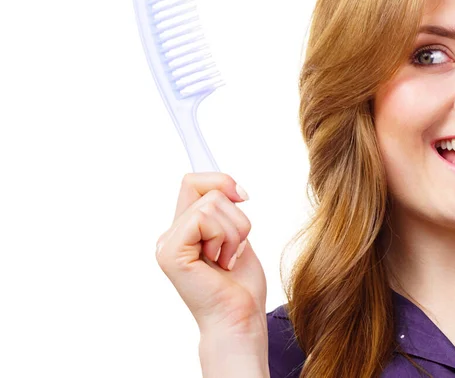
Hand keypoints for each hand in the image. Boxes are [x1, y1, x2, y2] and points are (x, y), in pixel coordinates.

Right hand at [156, 172, 266, 335]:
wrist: (240, 320)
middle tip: (235, 248)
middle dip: (236, 216)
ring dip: (234, 232)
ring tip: (228, 259)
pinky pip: (203, 218)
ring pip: (211, 203)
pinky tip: (221, 263)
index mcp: (185, 230)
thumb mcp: (237, 237)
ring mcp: (168, 243)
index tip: (242, 194)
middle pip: (207, 189)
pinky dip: (223, 238)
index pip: (193, 183)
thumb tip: (229, 185)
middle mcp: (172, 234)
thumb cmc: (241, 287)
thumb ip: (226, 212)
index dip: (219, 179)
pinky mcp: (171, 252)